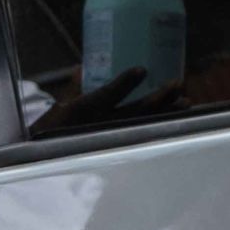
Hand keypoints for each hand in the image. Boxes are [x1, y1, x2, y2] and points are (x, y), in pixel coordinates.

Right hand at [30, 67, 187, 136]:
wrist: (43, 160)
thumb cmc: (50, 131)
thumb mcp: (58, 110)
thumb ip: (74, 89)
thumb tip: (82, 69)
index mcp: (82, 111)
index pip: (106, 95)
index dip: (124, 83)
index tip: (141, 70)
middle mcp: (100, 125)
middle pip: (135, 111)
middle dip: (158, 98)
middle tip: (178, 84)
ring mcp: (111, 137)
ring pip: (145, 123)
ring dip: (167, 112)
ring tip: (186, 102)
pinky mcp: (118, 146)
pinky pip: (145, 134)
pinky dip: (162, 126)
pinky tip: (177, 119)